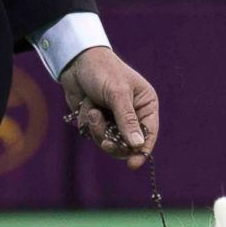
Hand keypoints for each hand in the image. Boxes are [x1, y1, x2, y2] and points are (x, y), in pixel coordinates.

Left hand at [59, 47, 159, 170]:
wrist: (76, 62)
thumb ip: (127, 120)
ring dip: (98, 129)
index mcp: (146, 104)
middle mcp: (133, 114)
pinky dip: (87, 123)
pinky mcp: (98, 121)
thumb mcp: (117, 94)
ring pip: (108, 141)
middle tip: (104, 142)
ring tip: (92, 111)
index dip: (142, 151)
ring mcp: (114, 119)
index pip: (149, 134)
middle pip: (127, 144)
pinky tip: (86, 105)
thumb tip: (137, 145)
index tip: (132, 164)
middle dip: (113, 141)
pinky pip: (93, 134)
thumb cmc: (103, 71)